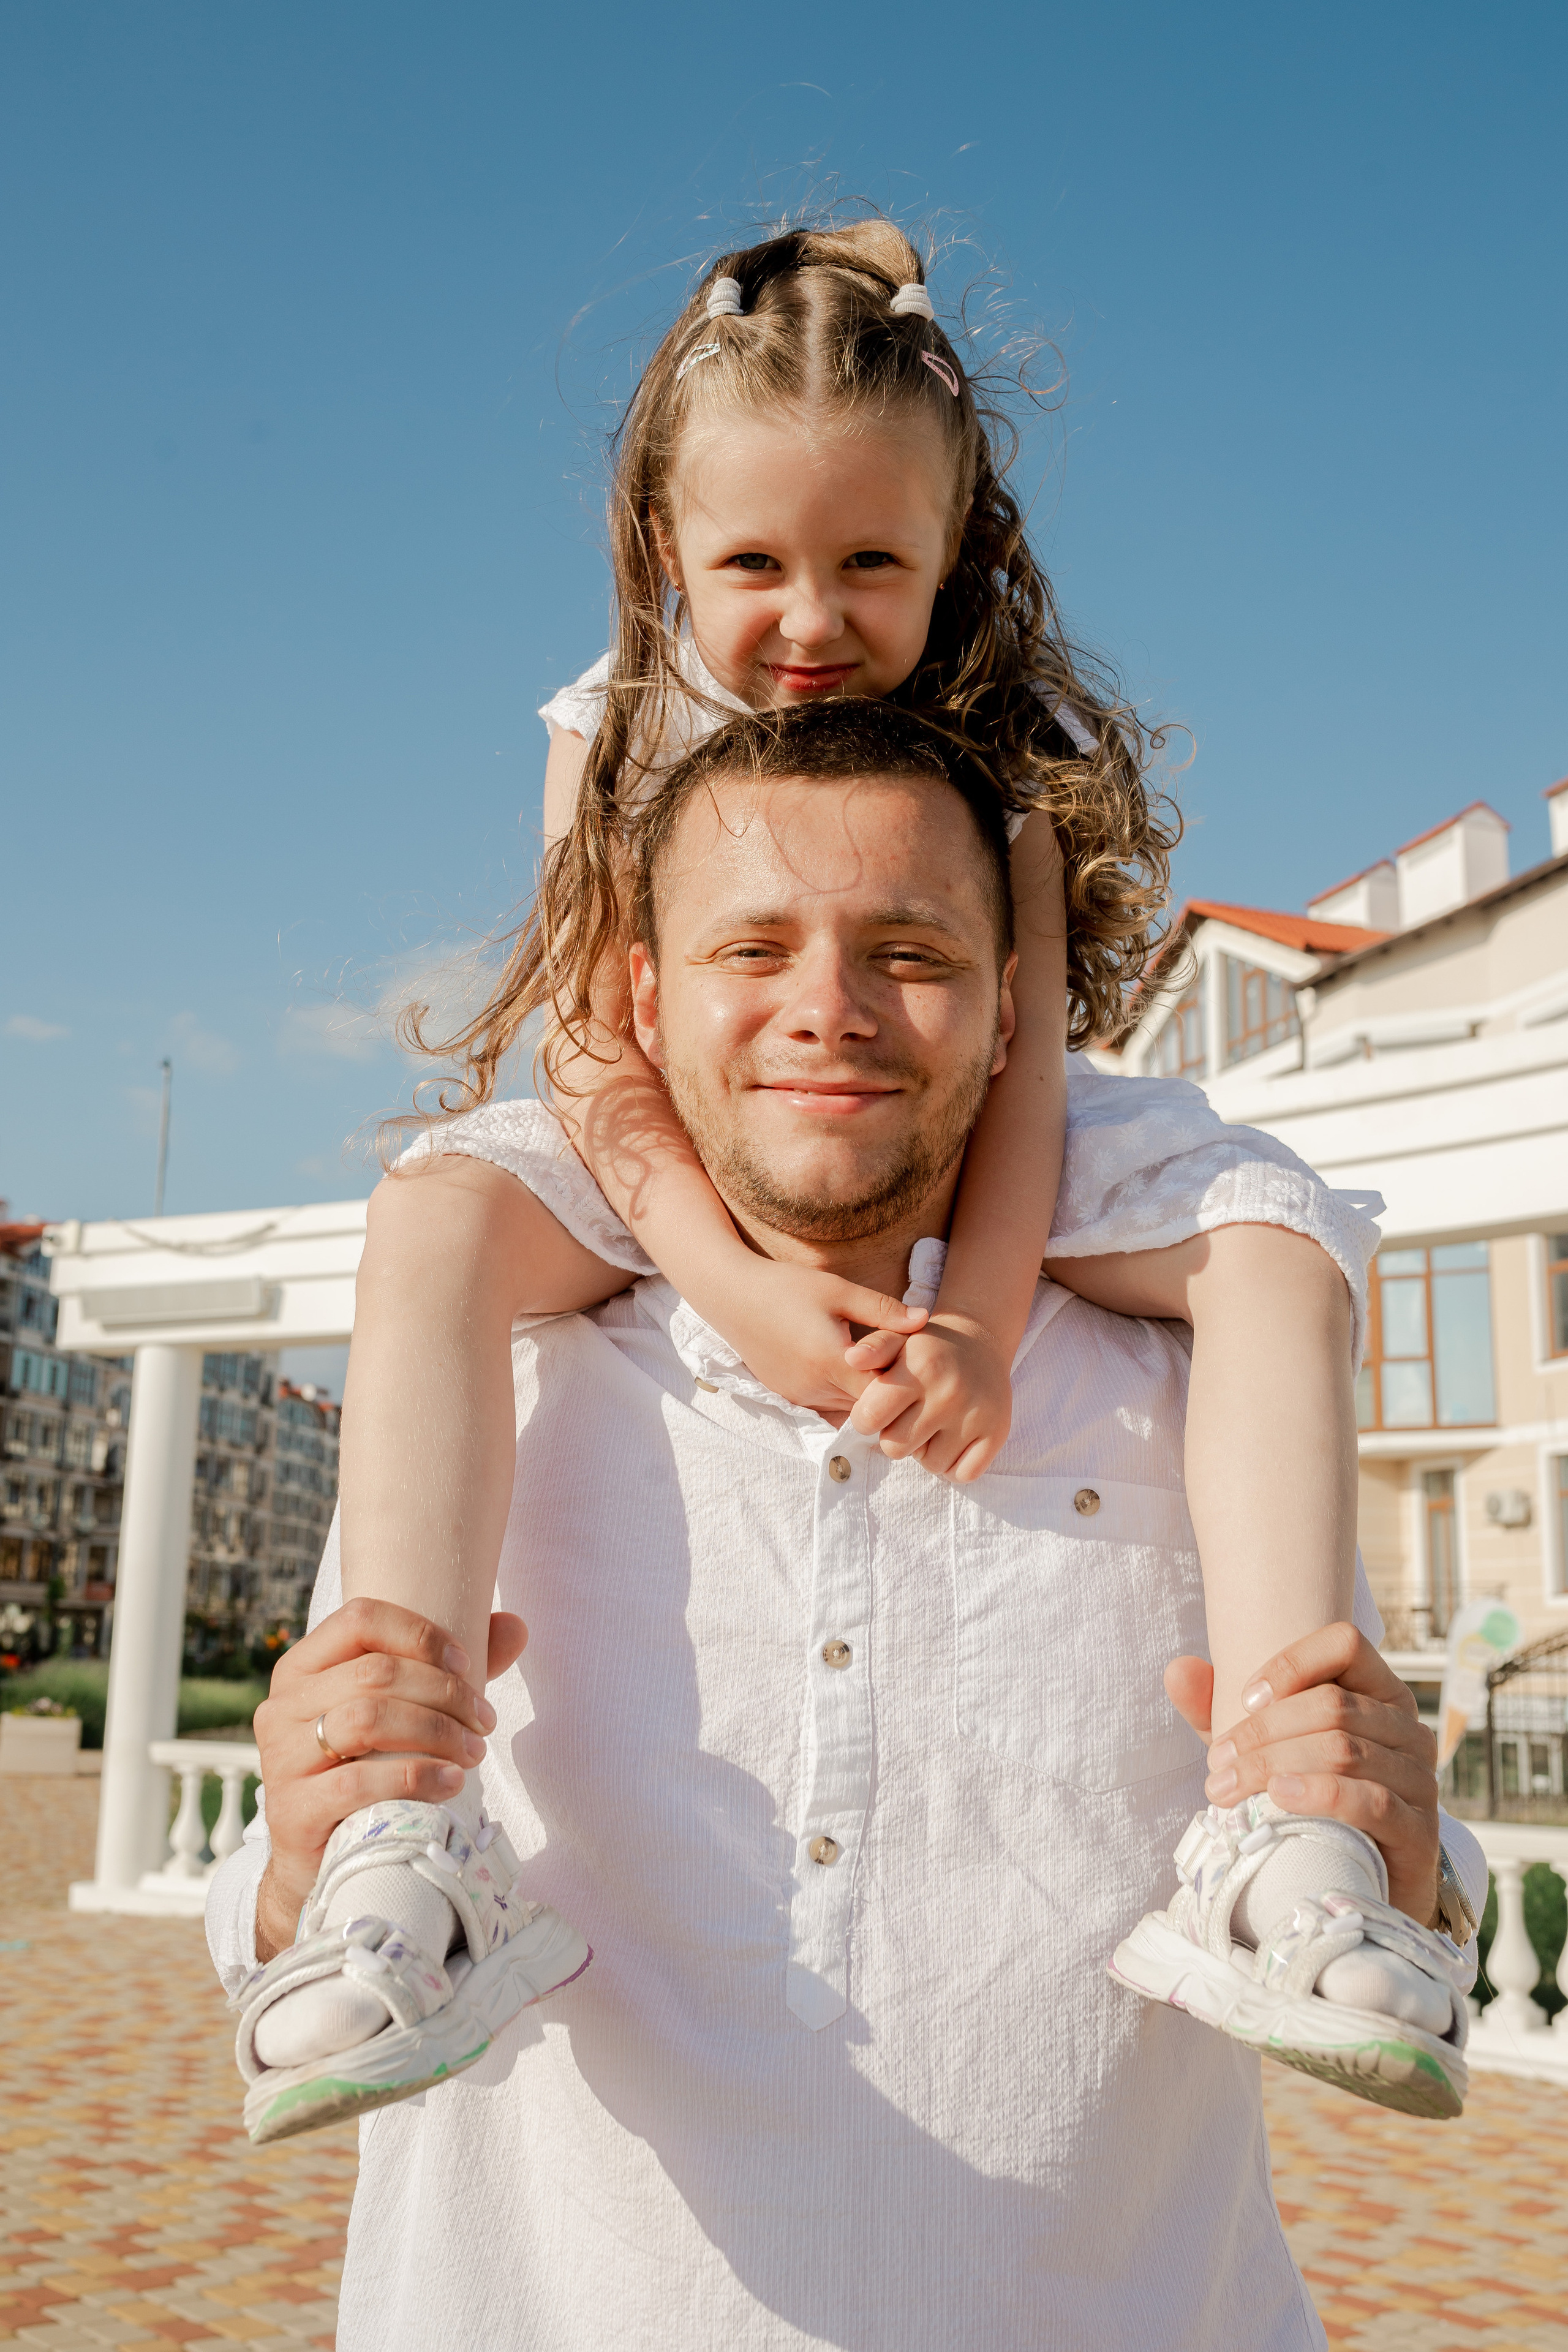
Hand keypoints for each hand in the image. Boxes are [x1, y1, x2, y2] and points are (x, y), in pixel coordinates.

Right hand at [250, 1600, 527, 1962]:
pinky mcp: (291, 1811)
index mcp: (302, 1668)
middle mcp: (281, 1706)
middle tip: (485, 1719)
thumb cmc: (367, 1769)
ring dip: (436, 1732)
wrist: (320, 1859)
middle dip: (444, 1693)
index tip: (467, 1665)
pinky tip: (450, 1783)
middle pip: (374, 1673)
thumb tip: (516, 1626)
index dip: (420, 1634)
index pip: (360, 1619)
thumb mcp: (401, 1712)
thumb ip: (451, 1669)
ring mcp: (280, 1759)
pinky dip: (414, 1777)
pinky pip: (356, 1782)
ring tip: (475, 1751)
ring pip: (367, 1719)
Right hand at [713, 1258, 928, 1414]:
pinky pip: (828, 1407)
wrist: (731, 1296)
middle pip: (868, 1405)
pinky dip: (844, 1395)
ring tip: (879, 1367)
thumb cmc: (785, 1287)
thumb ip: (883, 1310)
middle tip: (905, 1365)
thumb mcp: (838, 1290)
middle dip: (889, 1390)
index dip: (904, 1380)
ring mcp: (799, 1397)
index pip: (883, 1391)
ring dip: (865, 1394)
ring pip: (849, 1409)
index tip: (917, 1362)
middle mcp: (814, 1388)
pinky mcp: (789, 1397)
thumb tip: (926, 1320)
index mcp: (830, 1361)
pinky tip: (849, 1371)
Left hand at [845, 1312, 1013, 1481]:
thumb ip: (873, 1349)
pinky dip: (953, 1465)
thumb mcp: (897, 1338)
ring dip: (925, 1451)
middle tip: (908, 1417)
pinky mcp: (997, 1434)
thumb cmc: (927, 1348)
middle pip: (895, 1448)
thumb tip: (852, 1358)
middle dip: (895, 1436)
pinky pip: (962, 1474)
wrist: (979, 1344)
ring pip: (930, 1464)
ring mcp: (975, 1415)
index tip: (876, 1409)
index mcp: (921, 1367)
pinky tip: (952, 1440)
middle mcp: (949, 1392)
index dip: (866, 1419)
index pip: (869, 1418)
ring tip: (932, 1424)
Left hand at [1164, 1623, 1440, 1926]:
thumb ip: (1218, 1711)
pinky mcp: (1420, 1833)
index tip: (1244, 1700)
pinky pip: (1373, 1801)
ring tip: (1228, 1789)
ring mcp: (1421, 1780)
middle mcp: (1407, 1729)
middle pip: (1333, 1705)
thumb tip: (1176, 1669)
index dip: (1292, 1664)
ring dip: (1274, 1767)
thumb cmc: (1311, 1806)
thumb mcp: (1261, 1752)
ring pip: (1344, 1751)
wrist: (1364, 1886)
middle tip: (1217, 1764)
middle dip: (1262, 1732)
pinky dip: (1320, 1794)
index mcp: (1379, 1694)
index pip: (1345, 1645)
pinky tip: (1280, 1799)